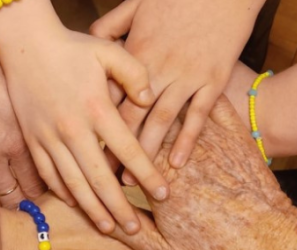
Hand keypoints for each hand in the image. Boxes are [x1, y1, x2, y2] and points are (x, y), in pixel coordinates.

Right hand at [0, 8, 167, 234]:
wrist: (24, 42)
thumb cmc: (71, 46)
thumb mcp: (108, 50)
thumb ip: (135, 74)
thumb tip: (149, 101)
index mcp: (96, 108)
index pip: (128, 151)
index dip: (147, 176)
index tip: (163, 195)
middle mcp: (72, 128)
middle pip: (100, 178)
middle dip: (119, 207)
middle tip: (136, 228)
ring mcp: (49, 137)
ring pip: (73, 183)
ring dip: (92, 209)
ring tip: (108, 227)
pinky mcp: (32, 140)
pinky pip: (48, 174)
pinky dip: (62, 193)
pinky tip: (77, 205)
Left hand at [91, 0, 261, 172]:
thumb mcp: (139, 3)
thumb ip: (113, 24)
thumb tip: (92, 39)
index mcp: (137, 52)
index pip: (110, 95)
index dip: (95, 125)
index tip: (82, 151)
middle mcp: (159, 68)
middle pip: (130, 117)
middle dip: (114, 151)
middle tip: (100, 181)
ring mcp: (188, 76)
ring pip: (161, 122)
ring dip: (146, 155)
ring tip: (132, 184)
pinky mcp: (213, 79)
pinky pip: (197, 116)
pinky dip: (186, 141)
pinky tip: (176, 164)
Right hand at [112, 96, 296, 249]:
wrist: (272, 248)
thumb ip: (130, 232)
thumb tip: (102, 218)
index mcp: (159, 181)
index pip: (123, 152)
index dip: (109, 146)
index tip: (96, 144)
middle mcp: (182, 154)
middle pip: (146, 123)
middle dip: (127, 116)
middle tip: (112, 111)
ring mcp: (211, 141)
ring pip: (177, 106)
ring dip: (158, 97)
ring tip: (143, 91)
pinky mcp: (237, 136)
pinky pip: (213, 103)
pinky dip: (197, 94)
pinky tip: (185, 87)